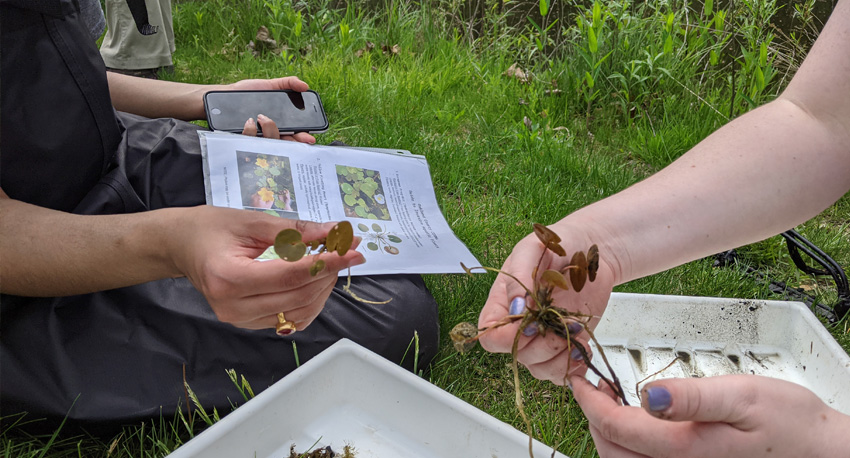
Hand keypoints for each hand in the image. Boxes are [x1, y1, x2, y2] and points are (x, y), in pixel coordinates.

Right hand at [168, 206, 363, 330]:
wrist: (182, 246)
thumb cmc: (210, 228)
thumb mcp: (253, 221)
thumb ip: (295, 231)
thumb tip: (334, 233)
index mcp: (229, 278)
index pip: (292, 275)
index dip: (327, 262)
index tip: (353, 249)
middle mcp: (233, 306)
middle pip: (299, 296)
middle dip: (329, 272)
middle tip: (346, 248)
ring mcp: (240, 320)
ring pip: (300, 311)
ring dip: (323, 287)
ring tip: (330, 261)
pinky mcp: (249, 324)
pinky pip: (291, 319)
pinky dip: (310, 300)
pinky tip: (315, 280)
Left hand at [229, 76, 316, 143]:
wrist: (227, 95)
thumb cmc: (249, 91)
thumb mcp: (270, 84)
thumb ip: (288, 83)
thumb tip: (305, 85)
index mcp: (279, 123)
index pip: (295, 134)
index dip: (303, 138)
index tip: (310, 138)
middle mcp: (270, 133)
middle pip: (286, 143)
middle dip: (295, 141)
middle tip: (301, 138)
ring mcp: (257, 137)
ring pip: (270, 142)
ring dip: (269, 129)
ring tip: (260, 117)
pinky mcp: (244, 139)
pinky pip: (250, 141)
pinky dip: (251, 130)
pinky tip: (248, 121)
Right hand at [477, 223, 616, 383]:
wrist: (588, 250)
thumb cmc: (556, 246)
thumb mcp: (532, 250)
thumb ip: (519, 277)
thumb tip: (515, 309)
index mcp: (502, 304)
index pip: (490, 337)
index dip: (508, 336)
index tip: (531, 321)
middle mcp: (519, 326)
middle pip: (518, 355)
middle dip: (543, 343)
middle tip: (563, 321)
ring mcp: (542, 338)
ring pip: (539, 368)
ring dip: (560, 356)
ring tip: (575, 331)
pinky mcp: (565, 346)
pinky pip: (562, 372)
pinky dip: (573, 367)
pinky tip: (582, 350)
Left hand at [569, 373, 849, 457]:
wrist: (820, 453)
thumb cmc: (789, 423)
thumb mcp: (744, 397)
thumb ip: (692, 398)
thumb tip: (647, 395)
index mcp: (685, 450)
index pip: (617, 428)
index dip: (590, 400)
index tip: (580, 377)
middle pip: (613, 452)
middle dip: (594, 419)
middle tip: (594, 387)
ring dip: (609, 436)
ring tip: (611, 403)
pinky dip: (628, 449)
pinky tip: (636, 427)